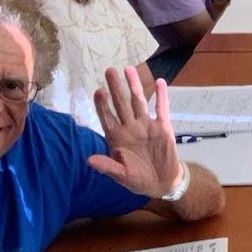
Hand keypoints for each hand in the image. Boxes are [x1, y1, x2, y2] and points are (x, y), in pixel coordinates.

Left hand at [88, 66, 180, 197]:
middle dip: (116, 87)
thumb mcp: (122, 176)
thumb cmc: (138, 179)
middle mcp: (130, 127)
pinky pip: (162, 109)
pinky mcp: (163, 128)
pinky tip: (160, 82)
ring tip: (129, 69)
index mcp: (117, 137)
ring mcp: (147, 126)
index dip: (102, 105)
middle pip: (122, 104)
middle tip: (109, 70)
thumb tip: (89, 160)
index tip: (98, 91)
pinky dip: (161, 96)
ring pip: (139, 102)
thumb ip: (107, 167)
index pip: (107, 117)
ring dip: (135, 86)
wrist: (162, 182)